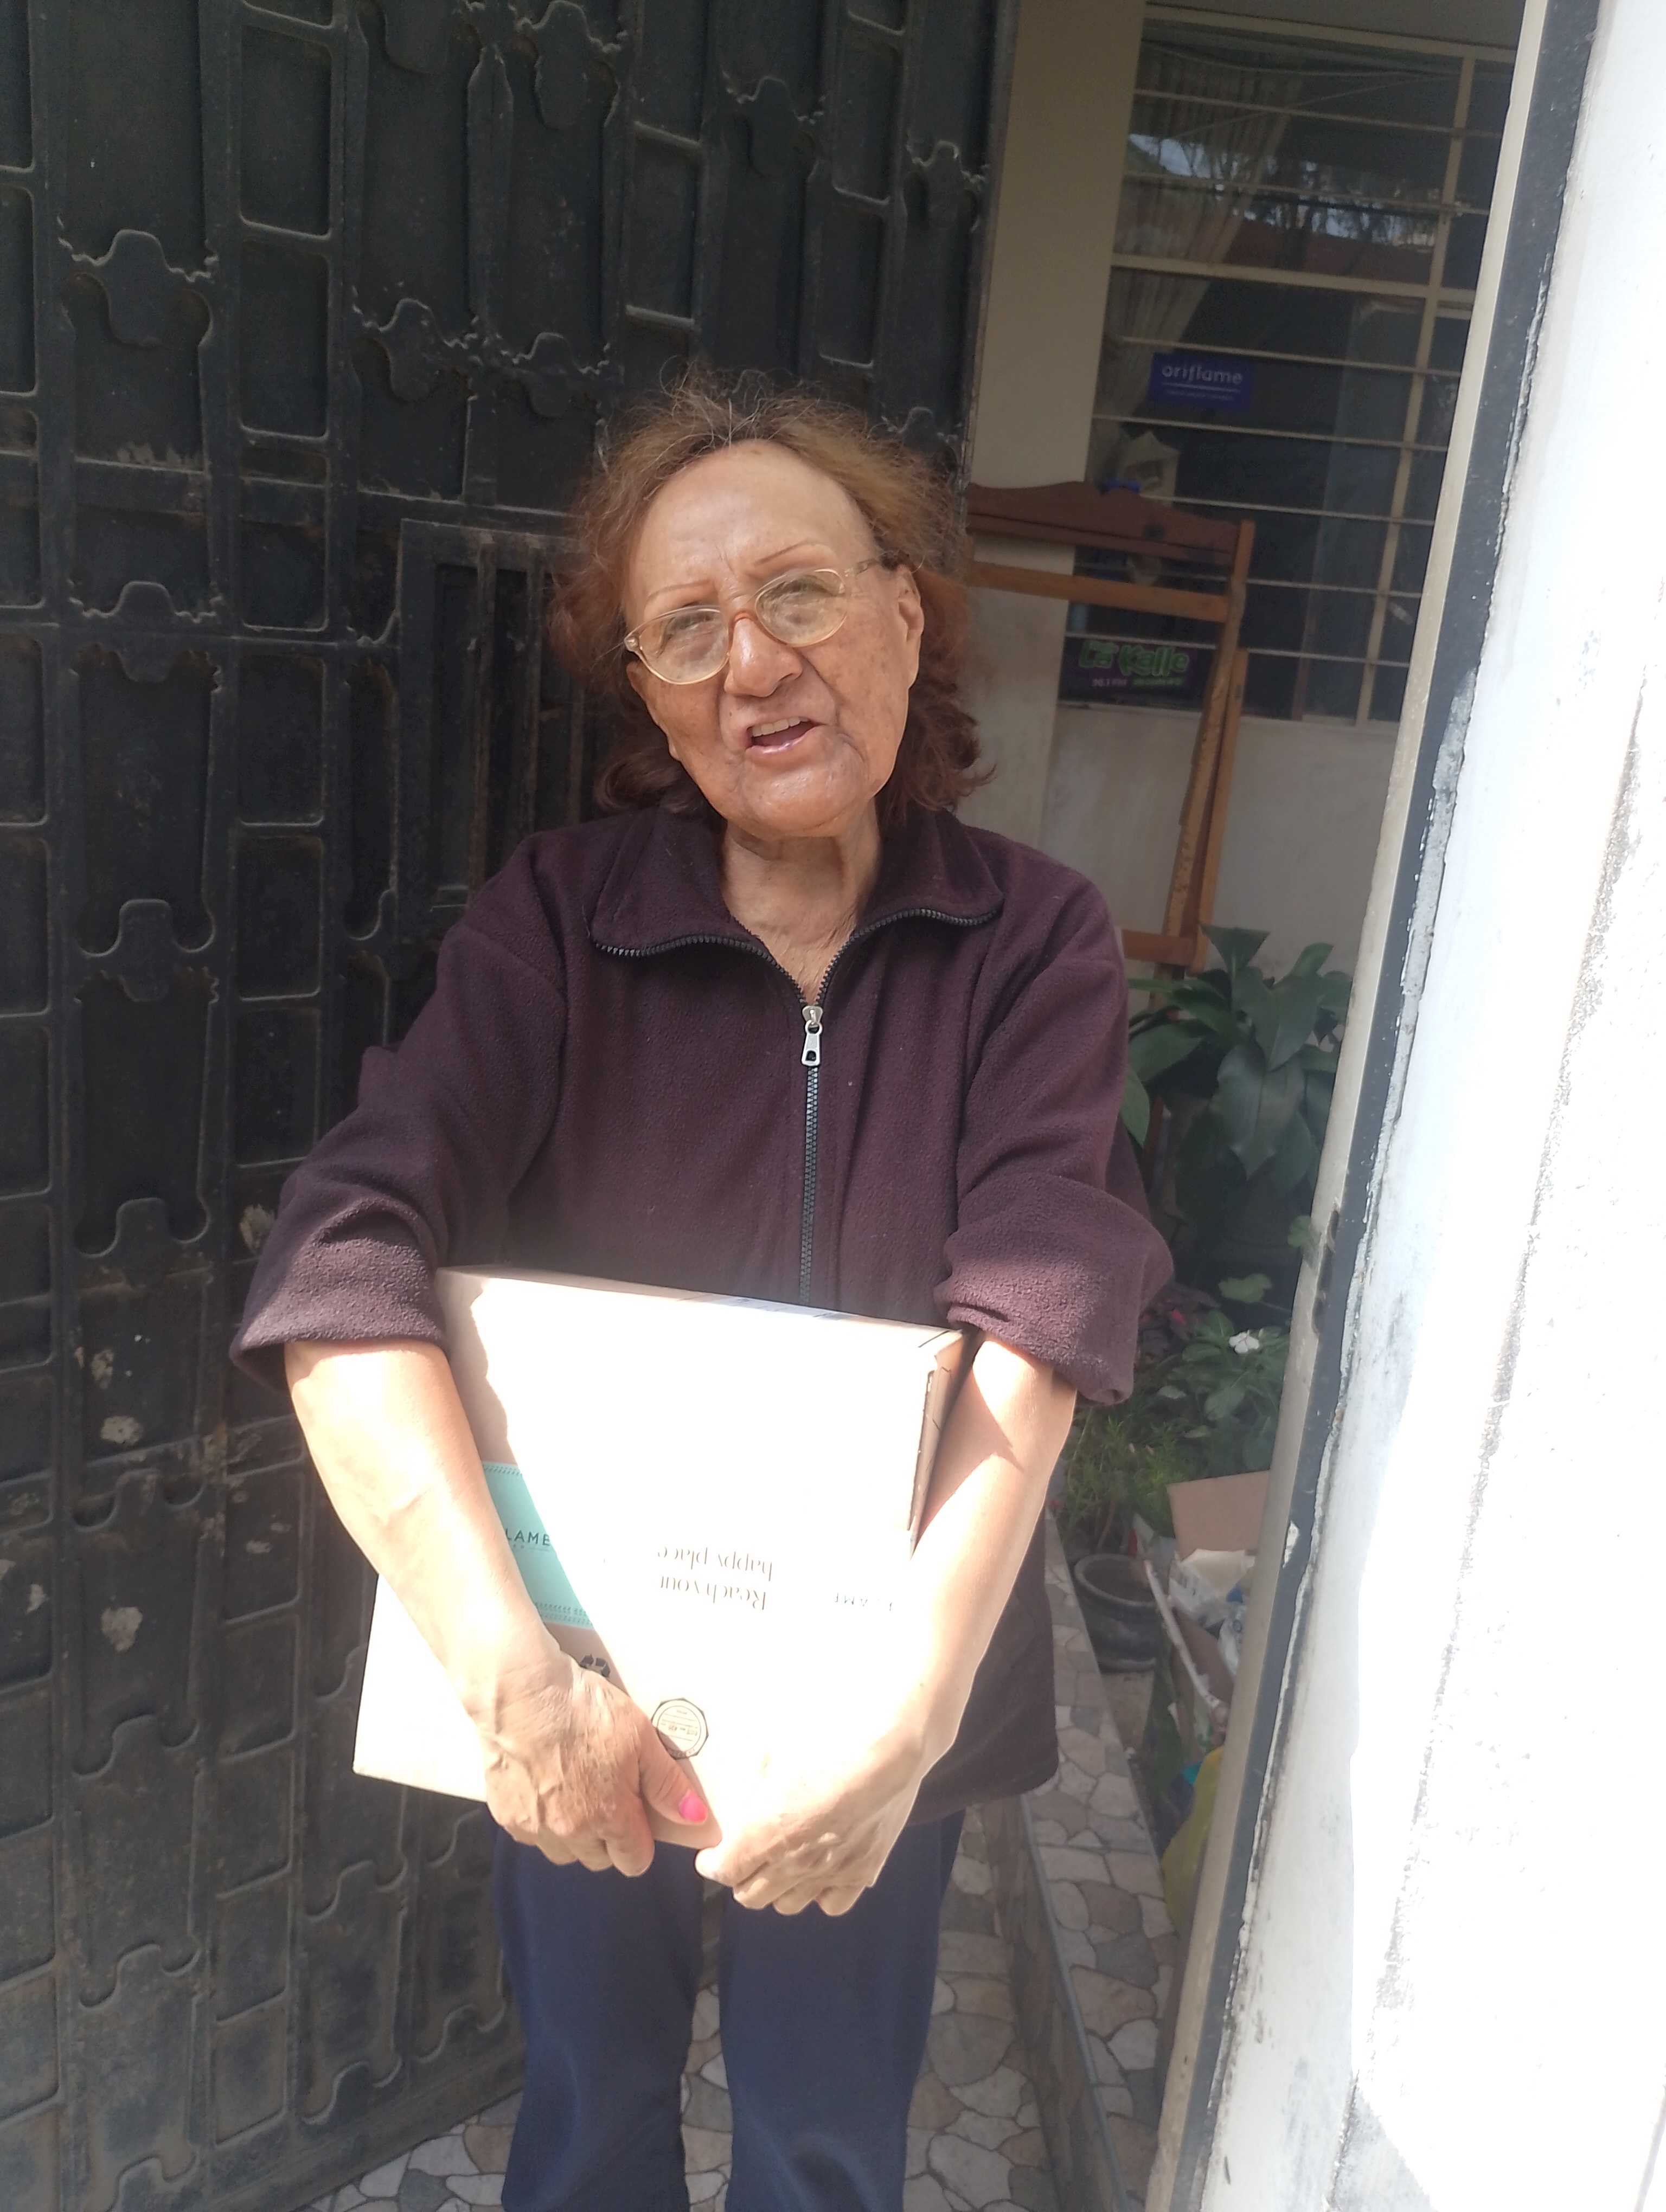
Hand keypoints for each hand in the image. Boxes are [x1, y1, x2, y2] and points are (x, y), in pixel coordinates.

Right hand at [478, 1649, 707, 1876]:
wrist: (518, 1694)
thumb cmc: (584, 1711)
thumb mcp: (640, 1737)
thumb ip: (667, 1784)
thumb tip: (695, 1819)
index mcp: (610, 1818)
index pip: (635, 1861)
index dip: (642, 1841)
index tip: (638, 1813)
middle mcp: (571, 1834)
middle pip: (599, 1860)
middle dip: (608, 1838)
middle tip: (606, 1794)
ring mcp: (534, 1828)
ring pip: (563, 1853)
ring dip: (573, 1835)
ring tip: (574, 1791)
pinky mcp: (504, 1816)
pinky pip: (531, 1836)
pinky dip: (541, 1821)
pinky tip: (543, 1785)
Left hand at [694, 1696, 934, 1915]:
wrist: (889, 1753)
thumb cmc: (830, 1743)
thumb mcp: (777, 1751)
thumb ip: (755, 1777)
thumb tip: (746, 1783)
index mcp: (765, 1831)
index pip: (724, 1870)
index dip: (713, 1864)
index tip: (712, 1856)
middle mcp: (792, 1861)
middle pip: (750, 1895)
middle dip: (741, 1878)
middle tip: (745, 1859)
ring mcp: (828, 1873)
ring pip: (786, 1905)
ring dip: (777, 1889)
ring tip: (781, 1867)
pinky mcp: (861, 1874)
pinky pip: (831, 1905)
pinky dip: (819, 1895)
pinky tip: (821, 1874)